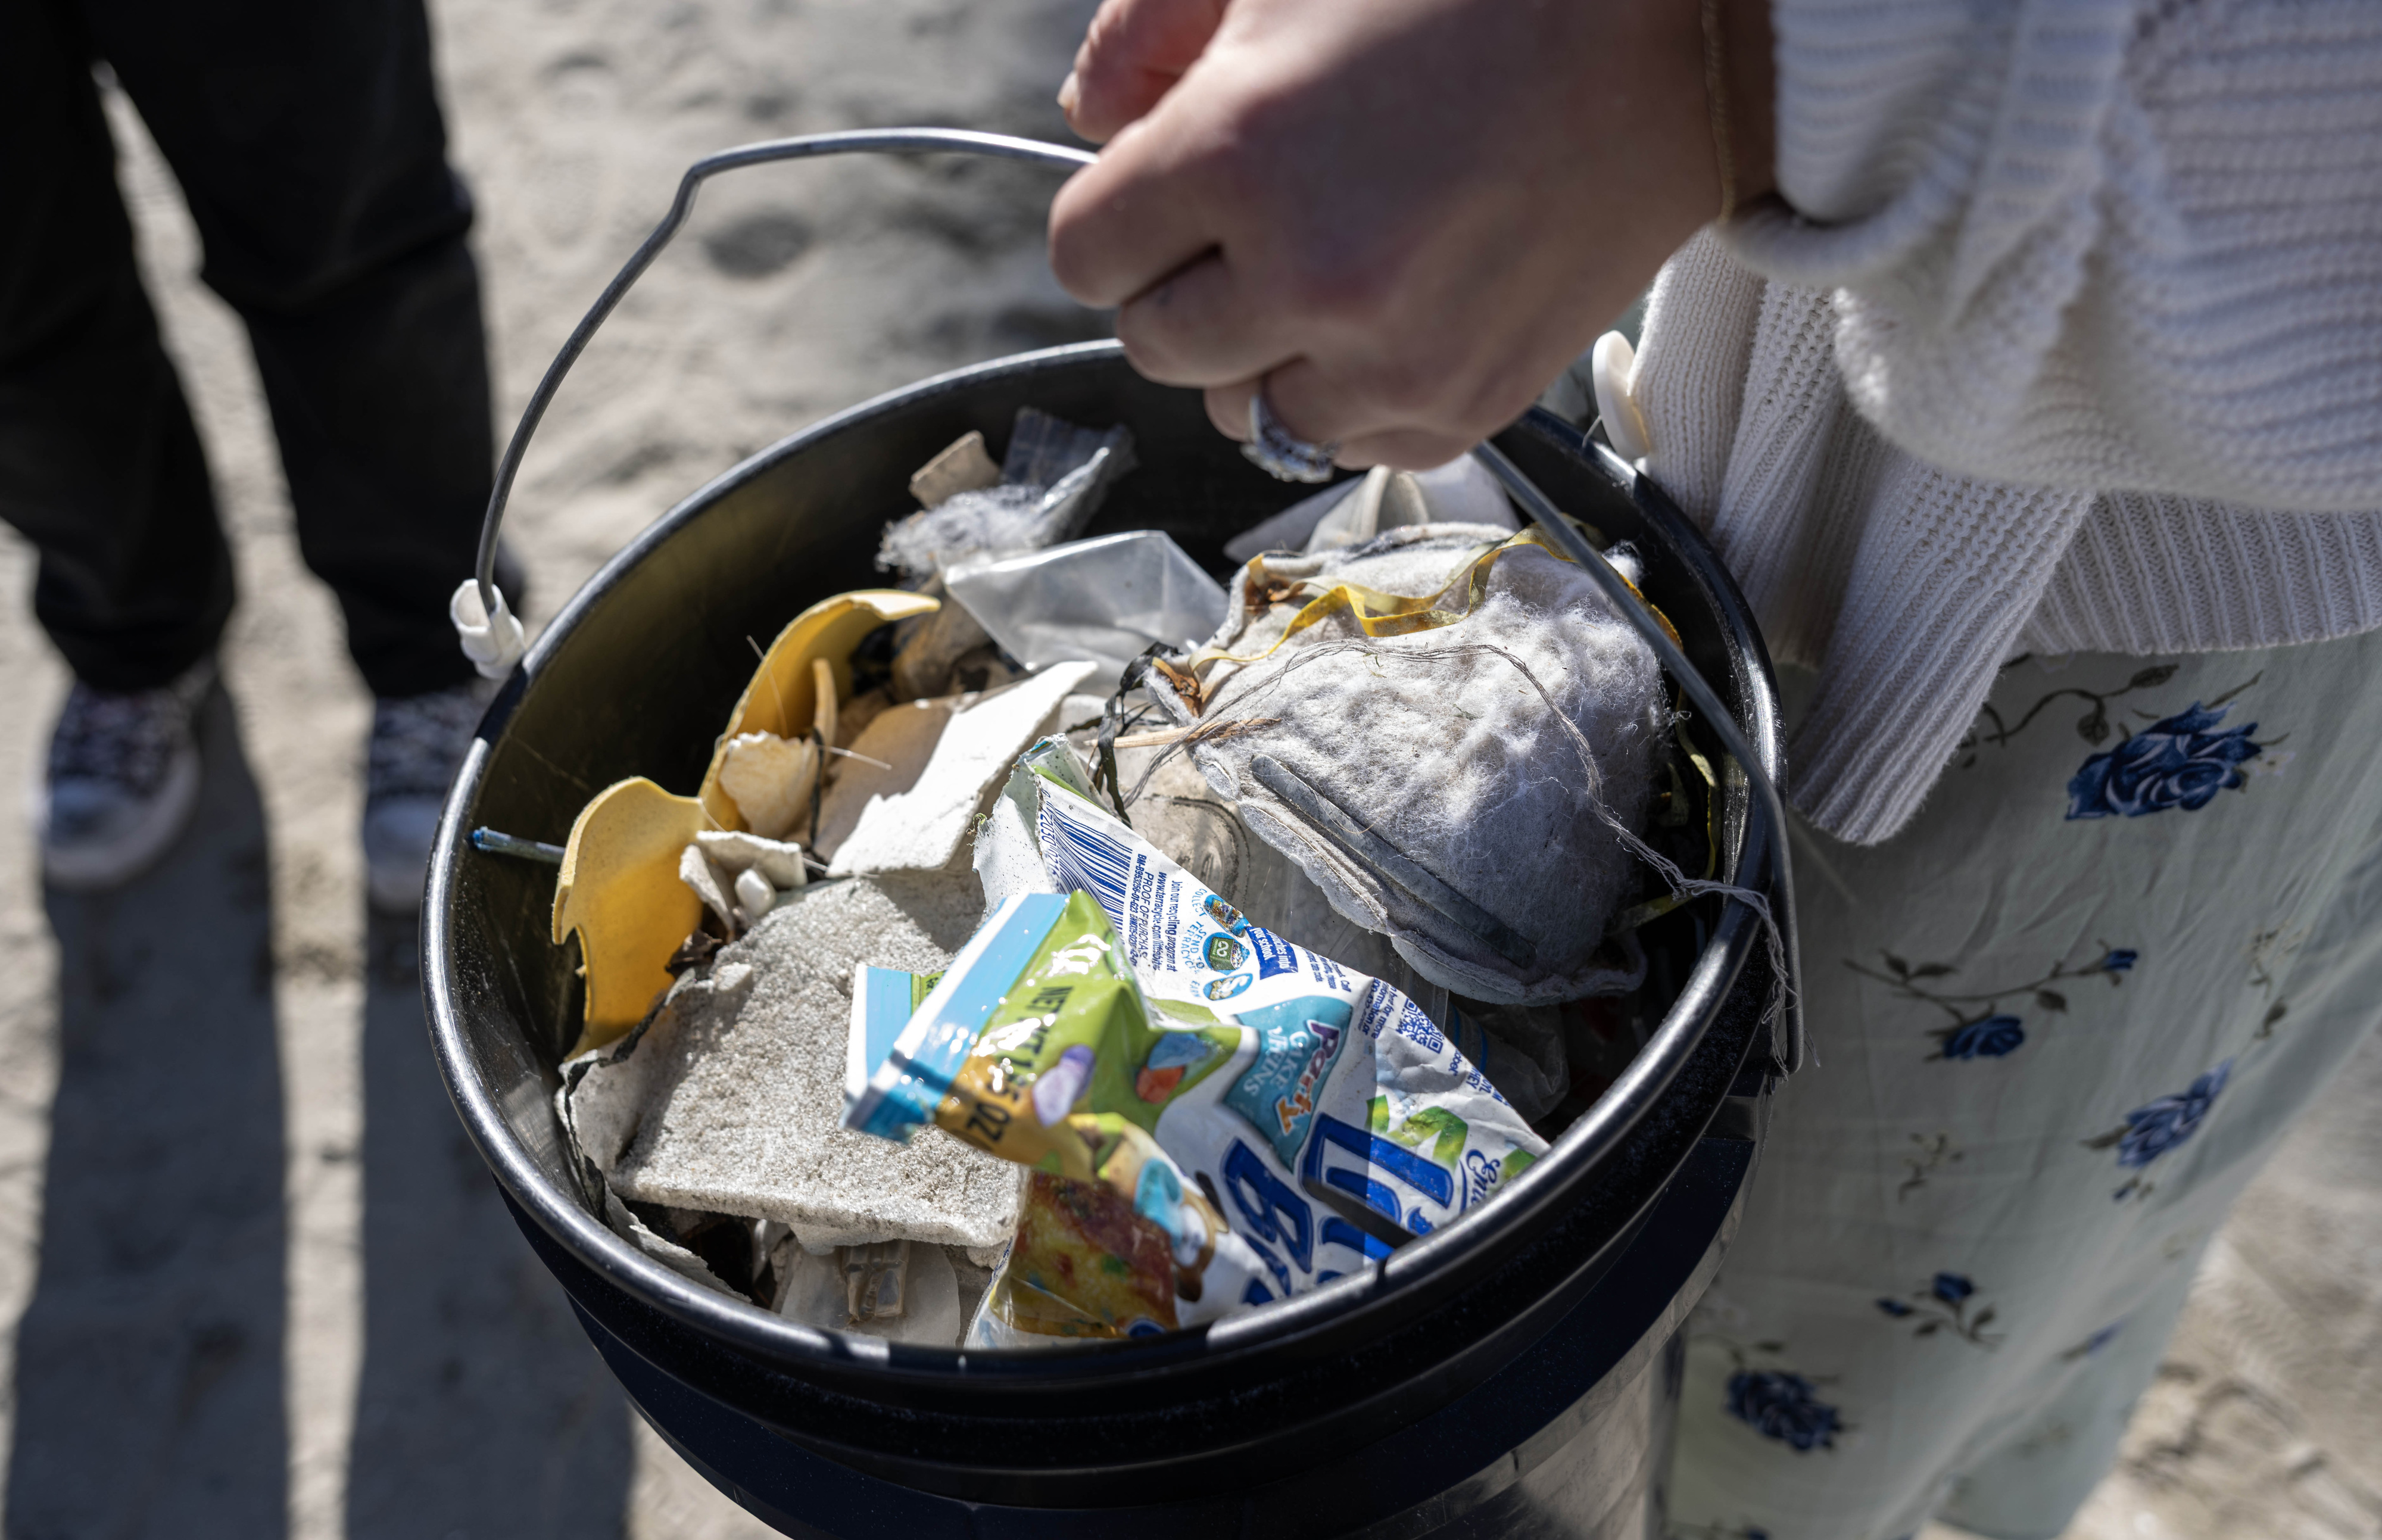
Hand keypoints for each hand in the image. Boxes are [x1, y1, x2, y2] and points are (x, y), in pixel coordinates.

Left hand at [1048, 0, 1773, 468]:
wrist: (1674, 32)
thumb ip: (1149, 31)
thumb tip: (1088, 119)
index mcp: (1239, 154)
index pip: (1086, 256)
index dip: (1119, 214)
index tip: (1167, 183)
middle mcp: (1307, 278)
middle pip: (1156, 344)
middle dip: (1184, 280)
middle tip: (1259, 213)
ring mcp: (1391, 361)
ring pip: (1246, 412)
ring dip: (1263, 349)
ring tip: (1333, 262)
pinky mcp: (1465, 405)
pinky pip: (1346, 442)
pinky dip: (1349, 389)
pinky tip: (1400, 304)